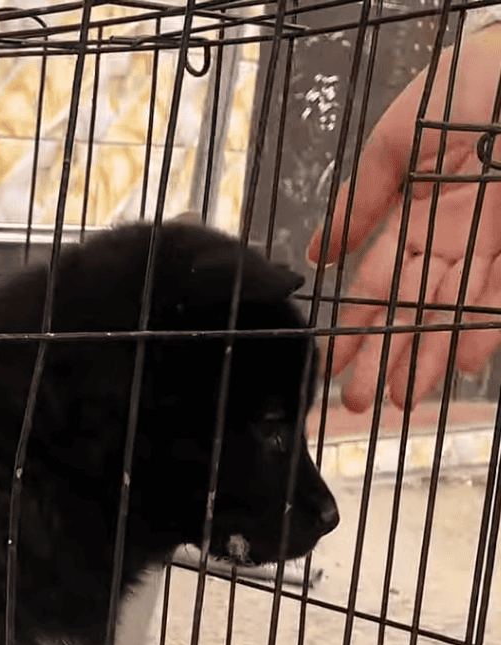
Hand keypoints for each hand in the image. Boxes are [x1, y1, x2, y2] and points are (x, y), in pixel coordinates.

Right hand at [309, 24, 500, 411]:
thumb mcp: (393, 141)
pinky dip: (482, 330)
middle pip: (411, 309)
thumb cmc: (468, 86)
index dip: (355, 324)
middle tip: (360, 400)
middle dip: (385, 356)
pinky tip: (463, 363)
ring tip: (404, 398)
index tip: (333, 363)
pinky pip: (499, 297)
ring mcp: (490, 245)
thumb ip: (358, 199)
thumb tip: (319, 252)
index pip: (378, 283)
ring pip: (453, 314)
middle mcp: (451, 239)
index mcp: (416, 215)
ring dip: (429, 357)